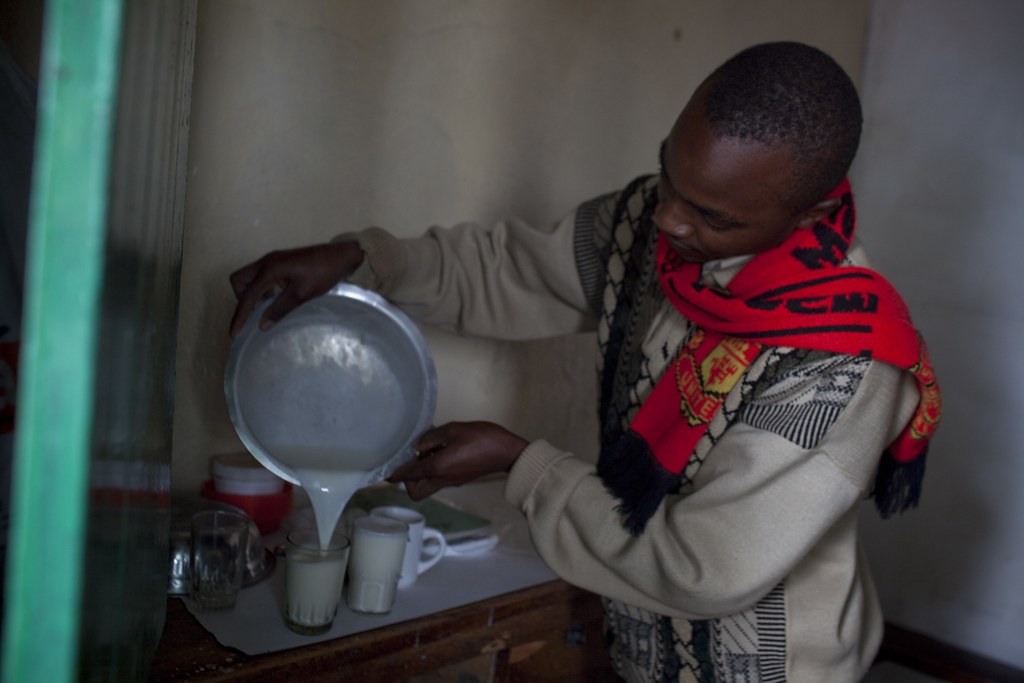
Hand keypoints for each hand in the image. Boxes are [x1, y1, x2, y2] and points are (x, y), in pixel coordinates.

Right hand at [228, 241, 363, 335]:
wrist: (340, 256)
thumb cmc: (323, 273)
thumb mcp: (302, 295)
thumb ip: (280, 309)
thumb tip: (262, 325)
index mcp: (269, 269)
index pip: (247, 296)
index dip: (240, 316)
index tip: (234, 333)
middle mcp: (266, 262)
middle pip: (239, 281)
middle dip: (242, 298)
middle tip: (257, 313)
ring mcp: (271, 260)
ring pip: (249, 278)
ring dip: (252, 294)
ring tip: (268, 308)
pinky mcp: (278, 262)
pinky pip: (260, 277)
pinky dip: (262, 289)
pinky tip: (275, 300)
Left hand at [388, 421, 528, 500]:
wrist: (507, 452)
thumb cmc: (482, 438)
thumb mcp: (454, 430)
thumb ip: (432, 437)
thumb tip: (417, 446)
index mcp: (438, 467)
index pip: (409, 475)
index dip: (395, 474)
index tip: (385, 472)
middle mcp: (442, 479)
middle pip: (416, 491)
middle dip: (408, 480)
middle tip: (411, 460)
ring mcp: (452, 481)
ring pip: (427, 486)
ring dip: (421, 474)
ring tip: (427, 452)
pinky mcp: (460, 479)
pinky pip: (439, 480)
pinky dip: (433, 470)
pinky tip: (440, 452)